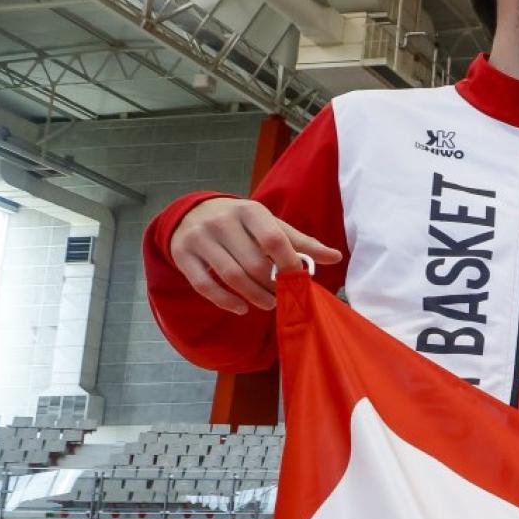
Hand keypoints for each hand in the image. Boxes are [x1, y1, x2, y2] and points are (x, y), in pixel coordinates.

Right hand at [169, 197, 341, 313]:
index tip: (300, 280)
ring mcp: (200, 238)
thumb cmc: (242, 224)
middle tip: (285, 296)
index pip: (273, 239)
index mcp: (249, 210)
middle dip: (272, 285)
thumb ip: (300, 242)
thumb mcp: (270, 225)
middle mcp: (221, 221)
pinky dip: (225, 301)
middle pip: (253, 263)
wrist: (194, 213)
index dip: (289, 264)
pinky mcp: (183, 255)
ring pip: (231, 275)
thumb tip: (335, 257)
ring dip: (254, 296)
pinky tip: (242, 308)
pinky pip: (204, 285)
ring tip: (269, 304)